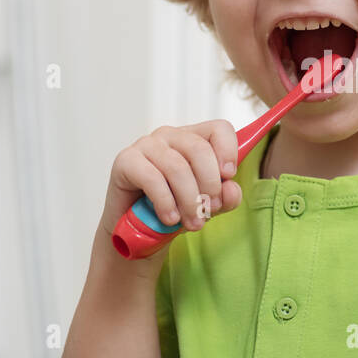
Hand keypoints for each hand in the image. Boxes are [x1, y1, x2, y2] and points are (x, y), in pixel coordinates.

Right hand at [102, 120, 244, 256]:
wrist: (136, 228)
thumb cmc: (173, 208)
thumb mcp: (206, 205)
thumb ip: (225, 197)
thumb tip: (231, 190)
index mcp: (194, 138)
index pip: (219, 129)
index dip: (228, 151)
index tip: (229, 177)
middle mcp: (170, 136)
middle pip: (199, 150)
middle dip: (209, 185)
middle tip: (209, 211)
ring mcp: (147, 145)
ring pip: (177, 167)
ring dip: (189, 201)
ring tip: (192, 222)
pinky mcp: (126, 160)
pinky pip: (152, 178)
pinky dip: (166, 202)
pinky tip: (170, 218)